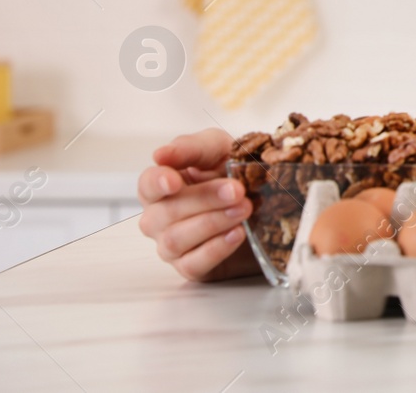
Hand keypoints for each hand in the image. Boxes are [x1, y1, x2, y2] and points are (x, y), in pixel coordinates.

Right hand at [136, 128, 259, 281]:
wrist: (268, 199)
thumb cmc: (233, 170)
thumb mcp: (219, 148)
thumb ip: (191, 148)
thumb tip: (160, 154)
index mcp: (161, 186)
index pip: (147, 185)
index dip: (158, 183)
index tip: (174, 181)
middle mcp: (159, 217)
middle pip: (166, 212)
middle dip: (205, 199)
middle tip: (237, 190)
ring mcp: (172, 245)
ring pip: (176, 239)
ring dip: (213, 222)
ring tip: (244, 209)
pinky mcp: (192, 266)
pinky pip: (193, 264)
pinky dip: (216, 248)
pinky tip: (238, 233)